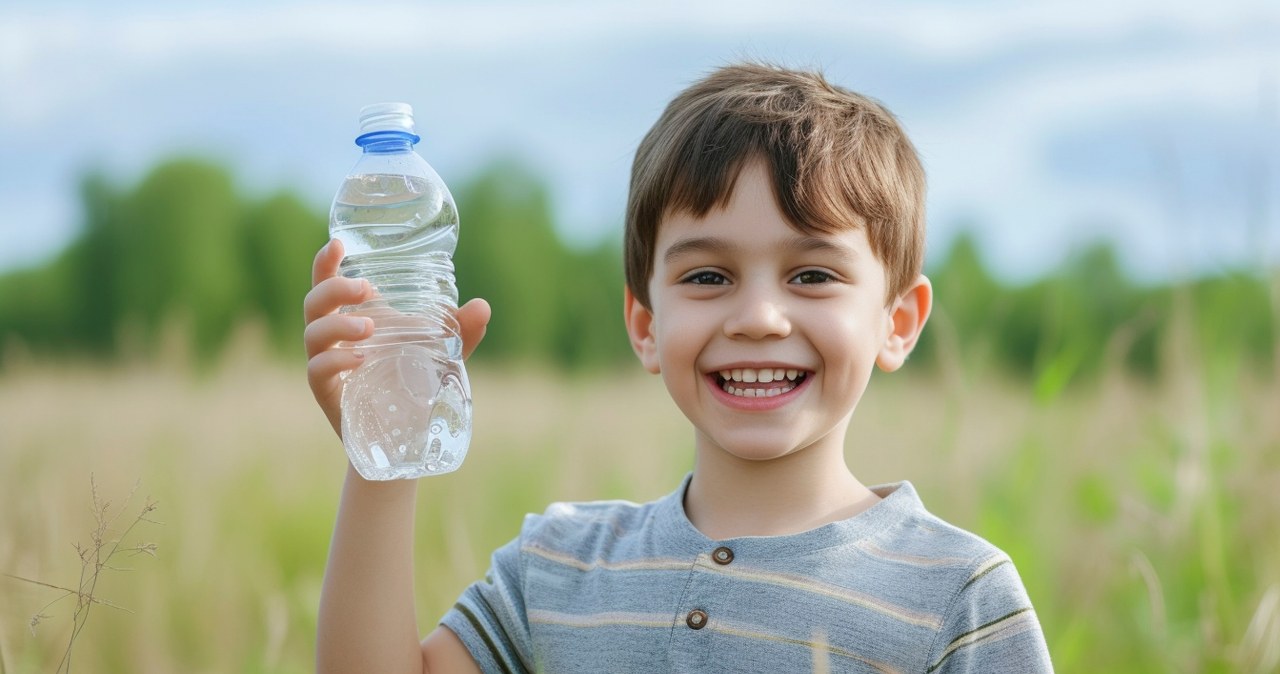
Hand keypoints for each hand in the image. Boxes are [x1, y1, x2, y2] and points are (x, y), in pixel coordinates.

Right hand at [303, 238, 490, 437]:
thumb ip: (461, 331)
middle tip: (367, 290)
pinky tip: (359, 359)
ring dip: (338, 324)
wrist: (404, 437)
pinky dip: (335, 361)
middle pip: (314, 302)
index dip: (325, 262)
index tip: (337, 243)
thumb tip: (483, 306)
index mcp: (354, 318)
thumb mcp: (441, 354)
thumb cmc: (414, 383)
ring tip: (369, 329)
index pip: (328, 283)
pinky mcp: (328, 395)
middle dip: (334, 288)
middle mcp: (334, 338)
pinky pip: (317, 371)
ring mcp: (327, 365)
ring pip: (313, 333)